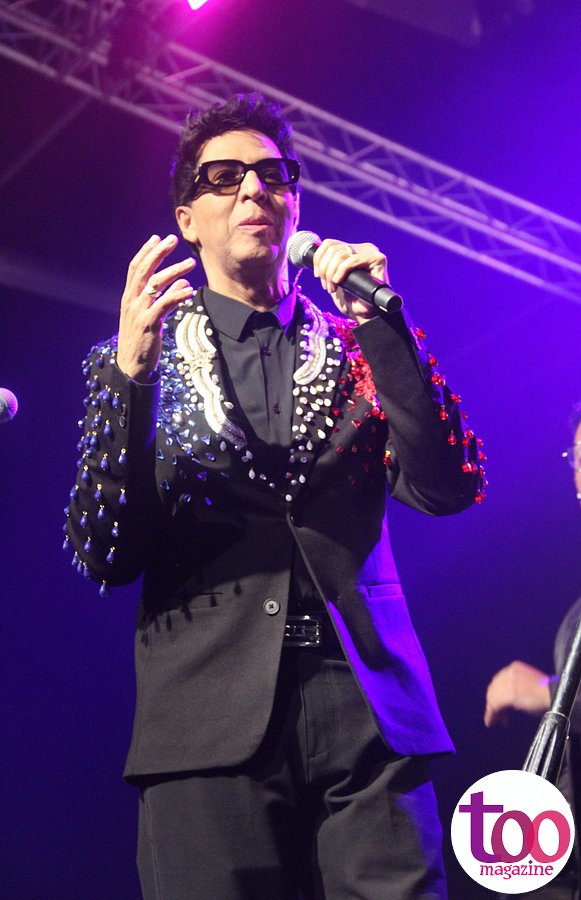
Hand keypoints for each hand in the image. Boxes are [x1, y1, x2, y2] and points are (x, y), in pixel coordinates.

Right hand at [116, 234, 195, 380]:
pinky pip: (164, 305)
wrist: (131, 367)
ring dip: (175, 271)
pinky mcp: (148, 324)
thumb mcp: (149, 317)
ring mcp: (138, 312)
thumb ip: (163, 298)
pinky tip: (189, 289)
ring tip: (191, 264)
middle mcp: (131, 302)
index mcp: (129, 298)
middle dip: (159, 253)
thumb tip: (182, 283)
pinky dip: (177, 295)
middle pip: (144, 270)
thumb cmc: (141, 342)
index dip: (146, 251)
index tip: (157, 238)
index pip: (135, 268)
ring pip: (156, 284)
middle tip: (173, 240)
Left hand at [311, 239, 387, 322]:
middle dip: (324, 269)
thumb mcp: (336, 279)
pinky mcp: (378, 259)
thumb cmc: (353, 299)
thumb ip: (330, 266)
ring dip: (330, 273)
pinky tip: (338, 282)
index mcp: (354, 250)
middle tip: (326, 286)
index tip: (317, 275)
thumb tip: (316, 258)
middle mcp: (364, 249)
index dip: (319, 258)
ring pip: (340, 255)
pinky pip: (352, 260)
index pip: (330, 244)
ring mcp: (371, 253)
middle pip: (333, 249)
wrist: (367, 314)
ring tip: (332, 288)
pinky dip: (340, 271)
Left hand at [484, 660, 551, 726]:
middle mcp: (509, 673)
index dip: (495, 692)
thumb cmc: (546, 692)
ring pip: (493, 697)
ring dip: (492, 710)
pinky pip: (494, 705)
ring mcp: (509, 683)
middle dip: (492, 701)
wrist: (554, 694)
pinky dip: (491, 715)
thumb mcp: (528, 683)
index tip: (496, 702)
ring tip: (494, 719)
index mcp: (515, 667)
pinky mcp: (510, 695)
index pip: (498, 680)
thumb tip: (508, 697)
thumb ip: (517, 686)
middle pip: (493, 688)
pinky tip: (491, 721)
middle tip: (495, 713)